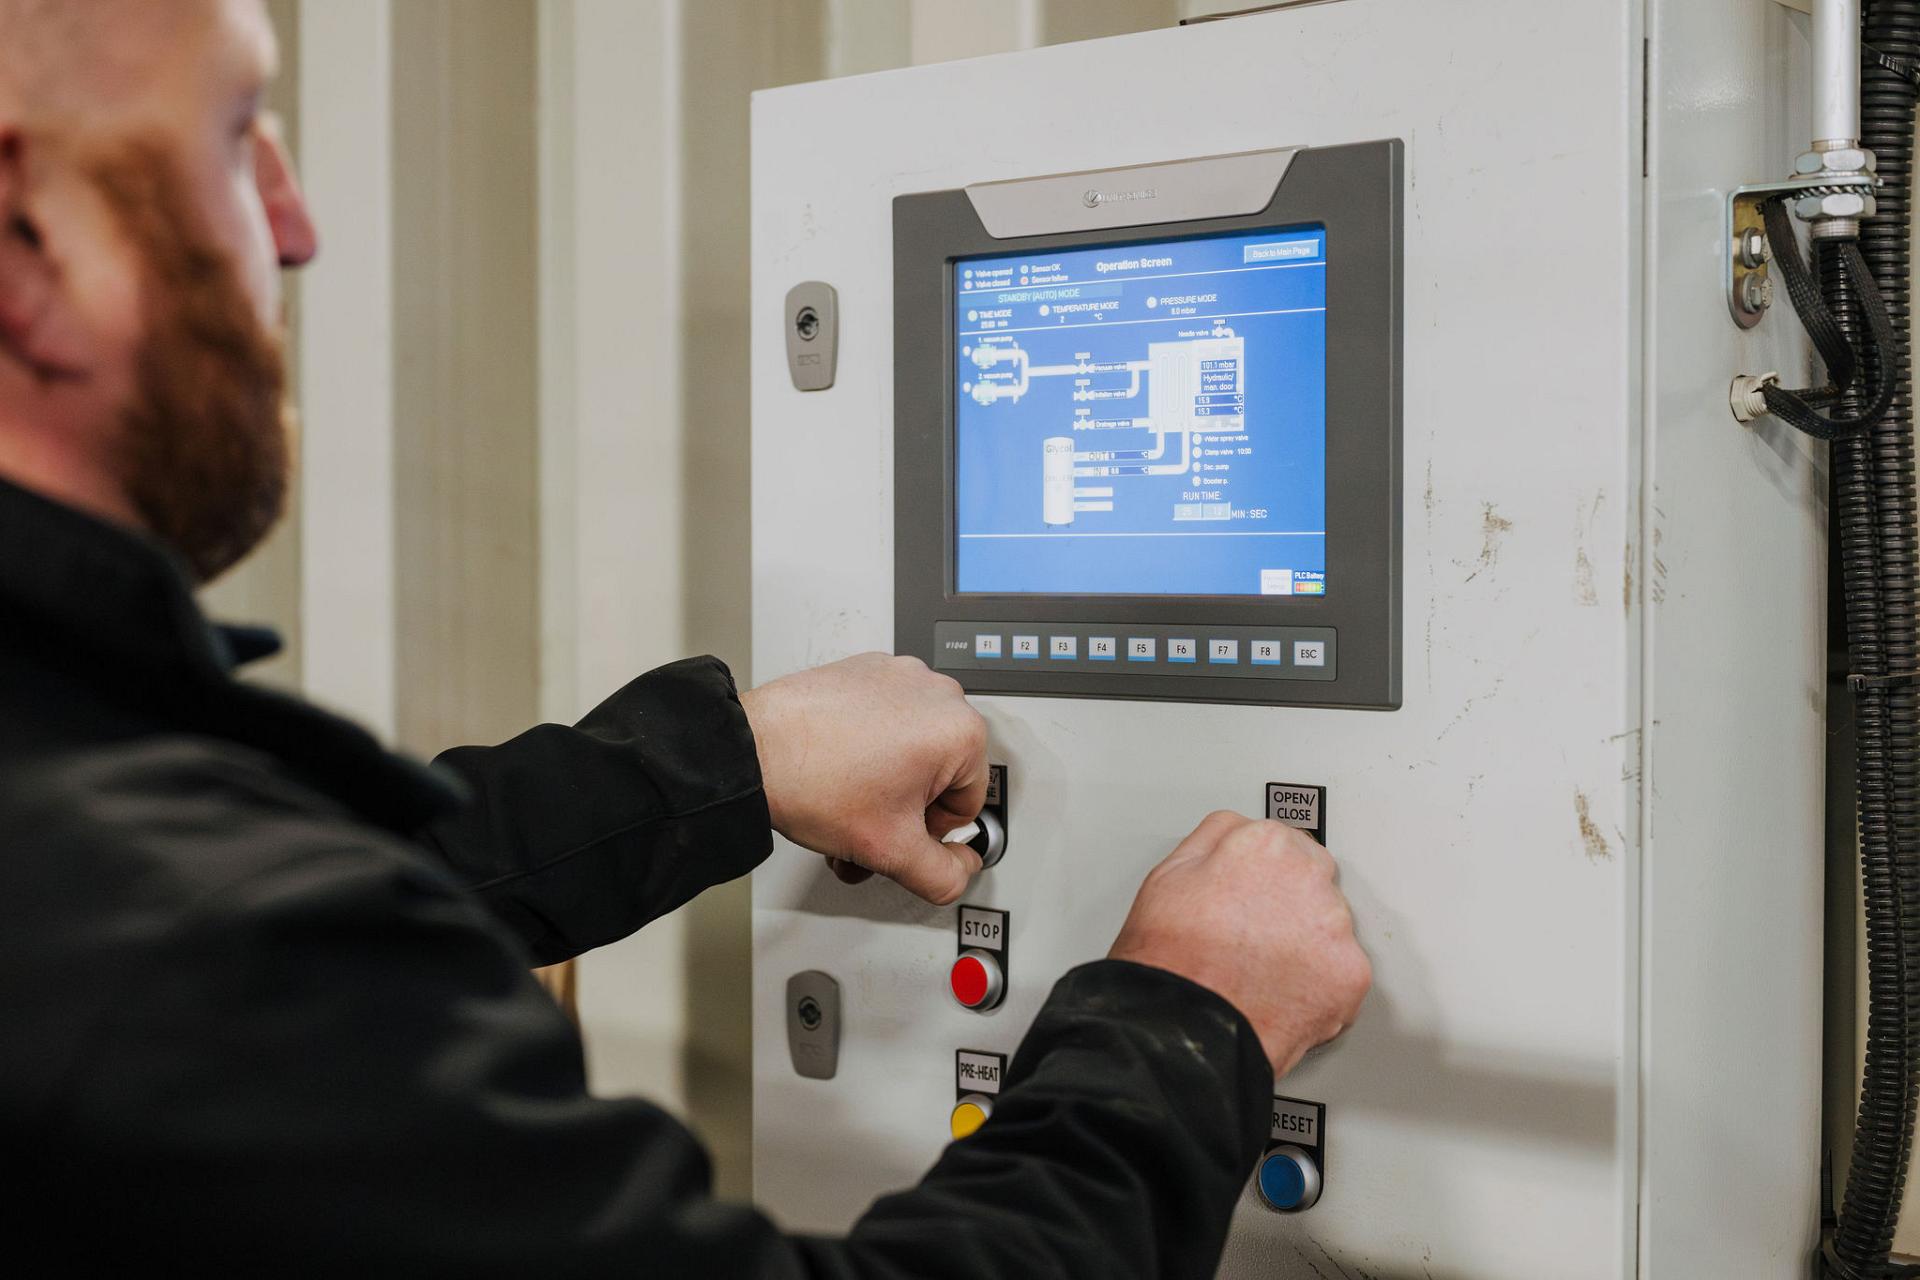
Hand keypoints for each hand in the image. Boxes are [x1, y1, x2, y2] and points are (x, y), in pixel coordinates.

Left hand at [741, 653, 988, 903]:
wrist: (752, 751)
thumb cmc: (814, 781)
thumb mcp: (892, 851)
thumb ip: (943, 876)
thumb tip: (960, 871)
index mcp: (960, 731)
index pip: (966, 807)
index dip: (928, 833)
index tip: (896, 832)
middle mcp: (937, 693)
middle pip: (937, 777)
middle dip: (902, 811)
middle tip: (867, 823)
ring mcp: (899, 675)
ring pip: (910, 750)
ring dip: (884, 784)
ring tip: (846, 800)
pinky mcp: (866, 669)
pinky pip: (885, 719)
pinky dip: (867, 747)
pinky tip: (838, 768)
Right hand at [1109, 811, 1370, 1076]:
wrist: (1183, 1030)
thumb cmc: (1169, 960)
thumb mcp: (1168, 872)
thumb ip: (1216, 837)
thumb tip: (1238, 832)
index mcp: (1265, 844)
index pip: (1285, 844)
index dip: (1264, 875)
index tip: (1254, 894)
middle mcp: (1309, 877)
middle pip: (1315, 882)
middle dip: (1292, 905)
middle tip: (1255, 936)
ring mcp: (1335, 929)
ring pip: (1331, 929)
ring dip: (1309, 945)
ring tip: (1265, 972)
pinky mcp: (1350, 977)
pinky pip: (1342, 975)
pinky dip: (1321, 987)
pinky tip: (1283, 994)